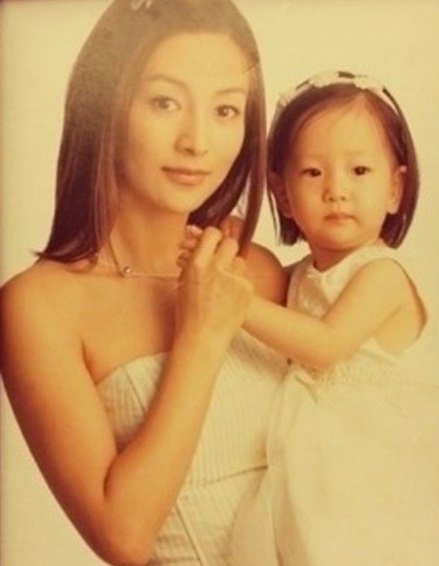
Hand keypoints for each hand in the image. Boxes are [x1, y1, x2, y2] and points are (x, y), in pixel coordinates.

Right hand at [176, 226, 253, 342]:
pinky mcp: (247, 289)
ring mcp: (234, 278)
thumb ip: (194, 261)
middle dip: (225, 249)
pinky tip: (230, 294)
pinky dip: (239, 282)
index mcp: (197, 264)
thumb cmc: (189, 313)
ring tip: (223, 283)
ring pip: (240, 260)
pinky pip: (246, 276)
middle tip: (221, 259)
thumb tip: (200, 244)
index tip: (212, 242)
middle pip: (230, 243)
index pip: (212, 233)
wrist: (203, 337)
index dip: (213, 237)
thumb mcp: (184, 282)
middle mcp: (216, 268)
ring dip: (233, 267)